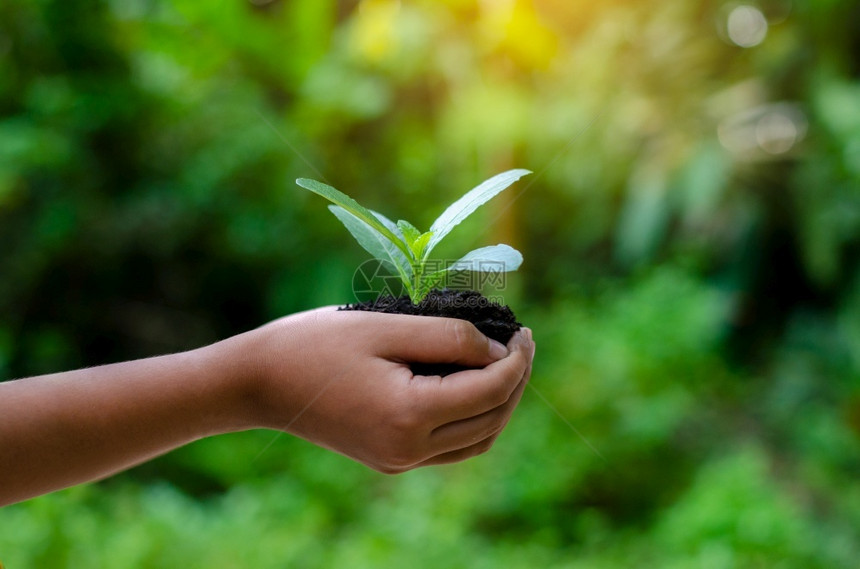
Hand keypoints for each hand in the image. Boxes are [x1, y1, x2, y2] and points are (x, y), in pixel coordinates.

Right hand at [230, 308, 534, 472]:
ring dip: (499, 404)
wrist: (261, 381)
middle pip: (490, 419)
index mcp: (409, 416)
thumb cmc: (318, 343)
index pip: (489, 390)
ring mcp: (399, 460)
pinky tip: (472, 387)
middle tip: (521, 342)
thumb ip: (449, 337)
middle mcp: (408, 449)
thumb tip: (498, 352)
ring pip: (477, 439)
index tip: (525, 330)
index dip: (517, 359)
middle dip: (514, 380)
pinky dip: (473, 420)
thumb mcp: (387, 325)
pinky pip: (451, 446)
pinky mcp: (390, 459)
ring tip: (504, 362)